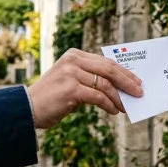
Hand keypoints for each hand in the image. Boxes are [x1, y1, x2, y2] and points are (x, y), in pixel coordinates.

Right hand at [27, 49, 143, 128]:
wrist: (27, 108)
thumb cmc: (52, 97)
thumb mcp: (71, 81)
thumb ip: (90, 79)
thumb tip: (117, 88)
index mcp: (75, 55)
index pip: (106, 61)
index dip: (124, 72)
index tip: (136, 81)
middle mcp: (73, 60)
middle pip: (109, 69)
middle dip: (127, 82)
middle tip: (139, 92)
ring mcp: (72, 73)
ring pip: (105, 85)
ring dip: (119, 98)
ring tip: (125, 107)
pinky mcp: (71, 88)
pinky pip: (98, 97)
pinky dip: (109, 105)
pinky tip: (114, 111)